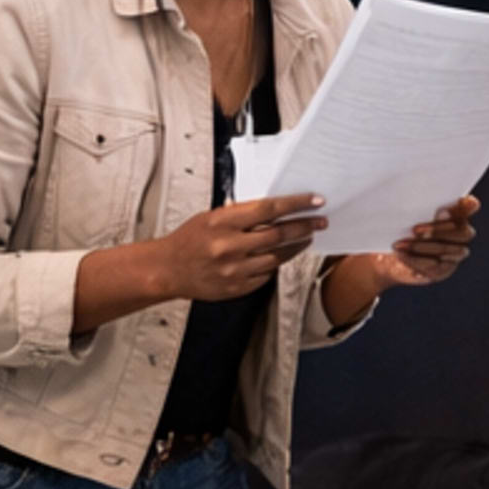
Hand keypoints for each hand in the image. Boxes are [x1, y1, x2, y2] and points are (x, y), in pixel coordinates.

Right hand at [148, 195, 325, 302]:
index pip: (269, 209)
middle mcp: (230, 246)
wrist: (168, 270)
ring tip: (305, 238)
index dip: (297, 204)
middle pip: (279, 234)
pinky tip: (277, 257)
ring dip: (295, 247)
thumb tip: (275, 210)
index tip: (315, 201)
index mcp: (223, 222)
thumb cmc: (189, 240)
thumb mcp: (211, 217)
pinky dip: (274, 265)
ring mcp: (234, 270)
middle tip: (320, 222)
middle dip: (305, 227)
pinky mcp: (237, 287)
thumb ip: (241, 215)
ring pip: (277, 257)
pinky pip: (266, 276)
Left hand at [371, 196, 479, 288]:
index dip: (469, 206)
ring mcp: (455, 255)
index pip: (469, 208)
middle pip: (464, 233)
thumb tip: (436, 212)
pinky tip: (401, 254)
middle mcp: (461, 234)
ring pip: (447, 250)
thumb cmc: (400, 229)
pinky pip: (433, 266)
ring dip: (422, 246)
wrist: (387, 256)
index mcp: (455, 214)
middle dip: (438, 230)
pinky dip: (415, 259)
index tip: (466, 202)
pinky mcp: (443, 271)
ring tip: (401, 244)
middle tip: (415, 229)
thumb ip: (422, 209)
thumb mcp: (407, 216)